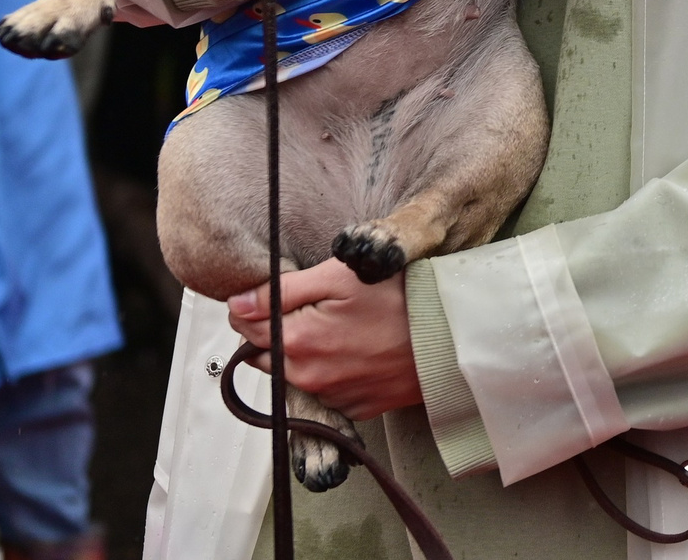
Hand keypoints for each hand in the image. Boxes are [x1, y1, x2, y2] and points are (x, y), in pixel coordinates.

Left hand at [229, 260, 423, 420]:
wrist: (451, 337)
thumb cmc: (400, 298)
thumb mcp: (339, 276)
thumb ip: (281, 291)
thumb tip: (236, 304)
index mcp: (297, 341)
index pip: (245, 326)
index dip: (252, 305)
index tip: (274, 293)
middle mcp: (307, 377)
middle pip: (265, 353)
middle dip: (276, 332)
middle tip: (312, 307)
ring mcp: (331, 397)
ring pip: (295, 373)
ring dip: (302, 353)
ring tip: (340, 327)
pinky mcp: (354, 410)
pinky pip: (326, 391)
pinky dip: (330, 372)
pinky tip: (356, 350)